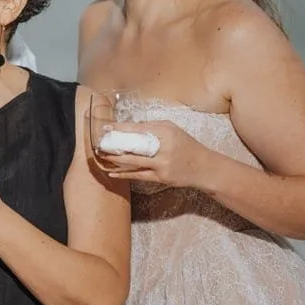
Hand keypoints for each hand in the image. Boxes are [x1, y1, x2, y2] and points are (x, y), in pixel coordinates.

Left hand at [97, 120, 211, 188]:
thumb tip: (131, 127)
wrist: (204, 168)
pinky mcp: (161, 178)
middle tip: (101, 142)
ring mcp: (162, 164)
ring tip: (102, 155)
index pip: (138, 128)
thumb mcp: (173, 130)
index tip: (107, 127)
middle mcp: (164, 147)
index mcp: (166, 132)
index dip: (121, 128)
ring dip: (116, 159)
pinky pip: (138, 175)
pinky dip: (124, 174)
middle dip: (115, 144)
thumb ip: (153, 127)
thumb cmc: (187, 146)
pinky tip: (112, 172)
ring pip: (134, 161)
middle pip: (134, 145)